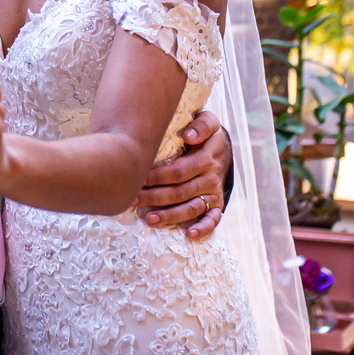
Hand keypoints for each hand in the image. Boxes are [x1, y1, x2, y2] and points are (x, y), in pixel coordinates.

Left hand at [132, 110, 230, 238]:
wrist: (221, 147)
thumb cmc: (203, 133)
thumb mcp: (206, 121)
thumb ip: (200, 124)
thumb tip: (188, 135)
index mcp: (206, 156)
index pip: (179, 170)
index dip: (157, 177)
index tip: (138, 179)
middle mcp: (211, 176)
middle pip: (180, 190)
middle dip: (154, 197)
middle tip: (132, 200)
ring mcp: (214, 191)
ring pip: (191, 207)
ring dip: (170, 215)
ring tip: (149, 219)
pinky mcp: (217, 203)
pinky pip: (213, 219)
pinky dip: (202, 228)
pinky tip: (188, 234)